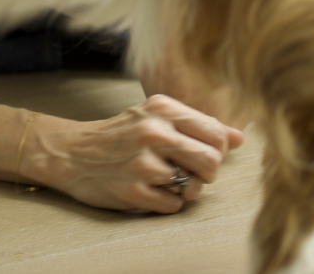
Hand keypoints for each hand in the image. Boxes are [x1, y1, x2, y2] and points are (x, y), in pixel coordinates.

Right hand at [22, 95, 242, 212]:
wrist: (73, 152)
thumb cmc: (121, 133)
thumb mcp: (156, 116)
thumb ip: (198, 124)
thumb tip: (240, 137)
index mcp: (163, 108)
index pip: (216, 133)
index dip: (217, 148)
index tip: (202, 151)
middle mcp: (154, 132)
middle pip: (212, 162)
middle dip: (206, 172)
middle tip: (187, 169)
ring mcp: (144, 163)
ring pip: (195, 187)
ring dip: (187, 188)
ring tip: (166, 179)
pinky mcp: (135, 192)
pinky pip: (174, 206)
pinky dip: (167, 202)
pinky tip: (151, 189)